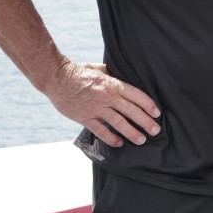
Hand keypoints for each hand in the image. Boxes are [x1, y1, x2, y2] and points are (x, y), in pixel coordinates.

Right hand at [45, 60, 160, 147]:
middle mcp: (107, 97)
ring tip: (141, 140)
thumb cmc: (78, 71)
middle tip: (156, 131)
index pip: (136, 95)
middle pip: (131, 111)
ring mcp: (96, 108)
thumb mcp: (100, 69)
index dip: (148, 105)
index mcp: (112, 84)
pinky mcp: (84, 117)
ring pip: (118, 123)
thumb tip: (125, 78)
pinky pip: (100, 130)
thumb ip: (113, 76)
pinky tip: (119, 143)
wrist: (56, 77)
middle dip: (145, 122)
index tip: (157, 113)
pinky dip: (110, 138)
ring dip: (132, 132)